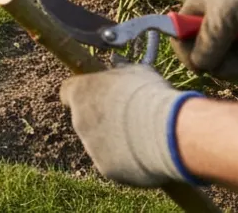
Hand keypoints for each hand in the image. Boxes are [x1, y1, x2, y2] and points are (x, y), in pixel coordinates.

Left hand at [59, 65, 200, 186]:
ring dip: (117, 142)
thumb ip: (120, 72)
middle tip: (131, 120)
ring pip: (100, 144)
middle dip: (104, 120)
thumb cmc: (151, 95)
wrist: (169, 132)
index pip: (67, 92)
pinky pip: (115, 164)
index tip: (97, 95)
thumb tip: (118, 67)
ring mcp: (91, 147)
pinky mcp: (106, 169)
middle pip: (86, 120)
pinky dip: (128, 162)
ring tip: (146, 139)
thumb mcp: (136, 72)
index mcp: (81, 92)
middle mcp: (79, 120)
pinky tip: (148, 155)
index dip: (84, 94)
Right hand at [170, 0, 237, 78]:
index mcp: (195, 13)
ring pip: (233, 67)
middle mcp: (211, 26)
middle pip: (208, 61)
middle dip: (228, 63)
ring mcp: (234, 36)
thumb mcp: (226, 13)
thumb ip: (210, 40)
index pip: (180, 43)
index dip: (191, 57)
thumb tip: (199, 66)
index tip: (208, 64)